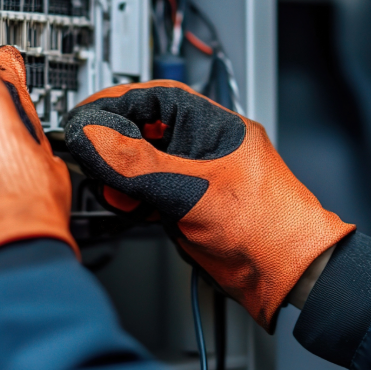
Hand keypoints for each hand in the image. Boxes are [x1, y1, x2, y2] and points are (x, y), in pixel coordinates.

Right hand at [64, 81, 353, 329]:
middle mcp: (202, 144)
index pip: (151, 97)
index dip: (111, 105)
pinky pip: (152, 190)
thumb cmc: (266, 224)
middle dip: (113, 144)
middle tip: (93, 160)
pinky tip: (129, 207)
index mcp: (210, 123)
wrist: (289, 272)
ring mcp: (197, 175)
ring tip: (116, 193)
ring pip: (143, 163)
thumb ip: (136, 162)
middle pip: (143, 129)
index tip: (81, 120)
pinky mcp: (191, 204)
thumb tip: (94, 135)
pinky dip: (135, 198)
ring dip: (122, 177)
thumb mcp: (190, 188)